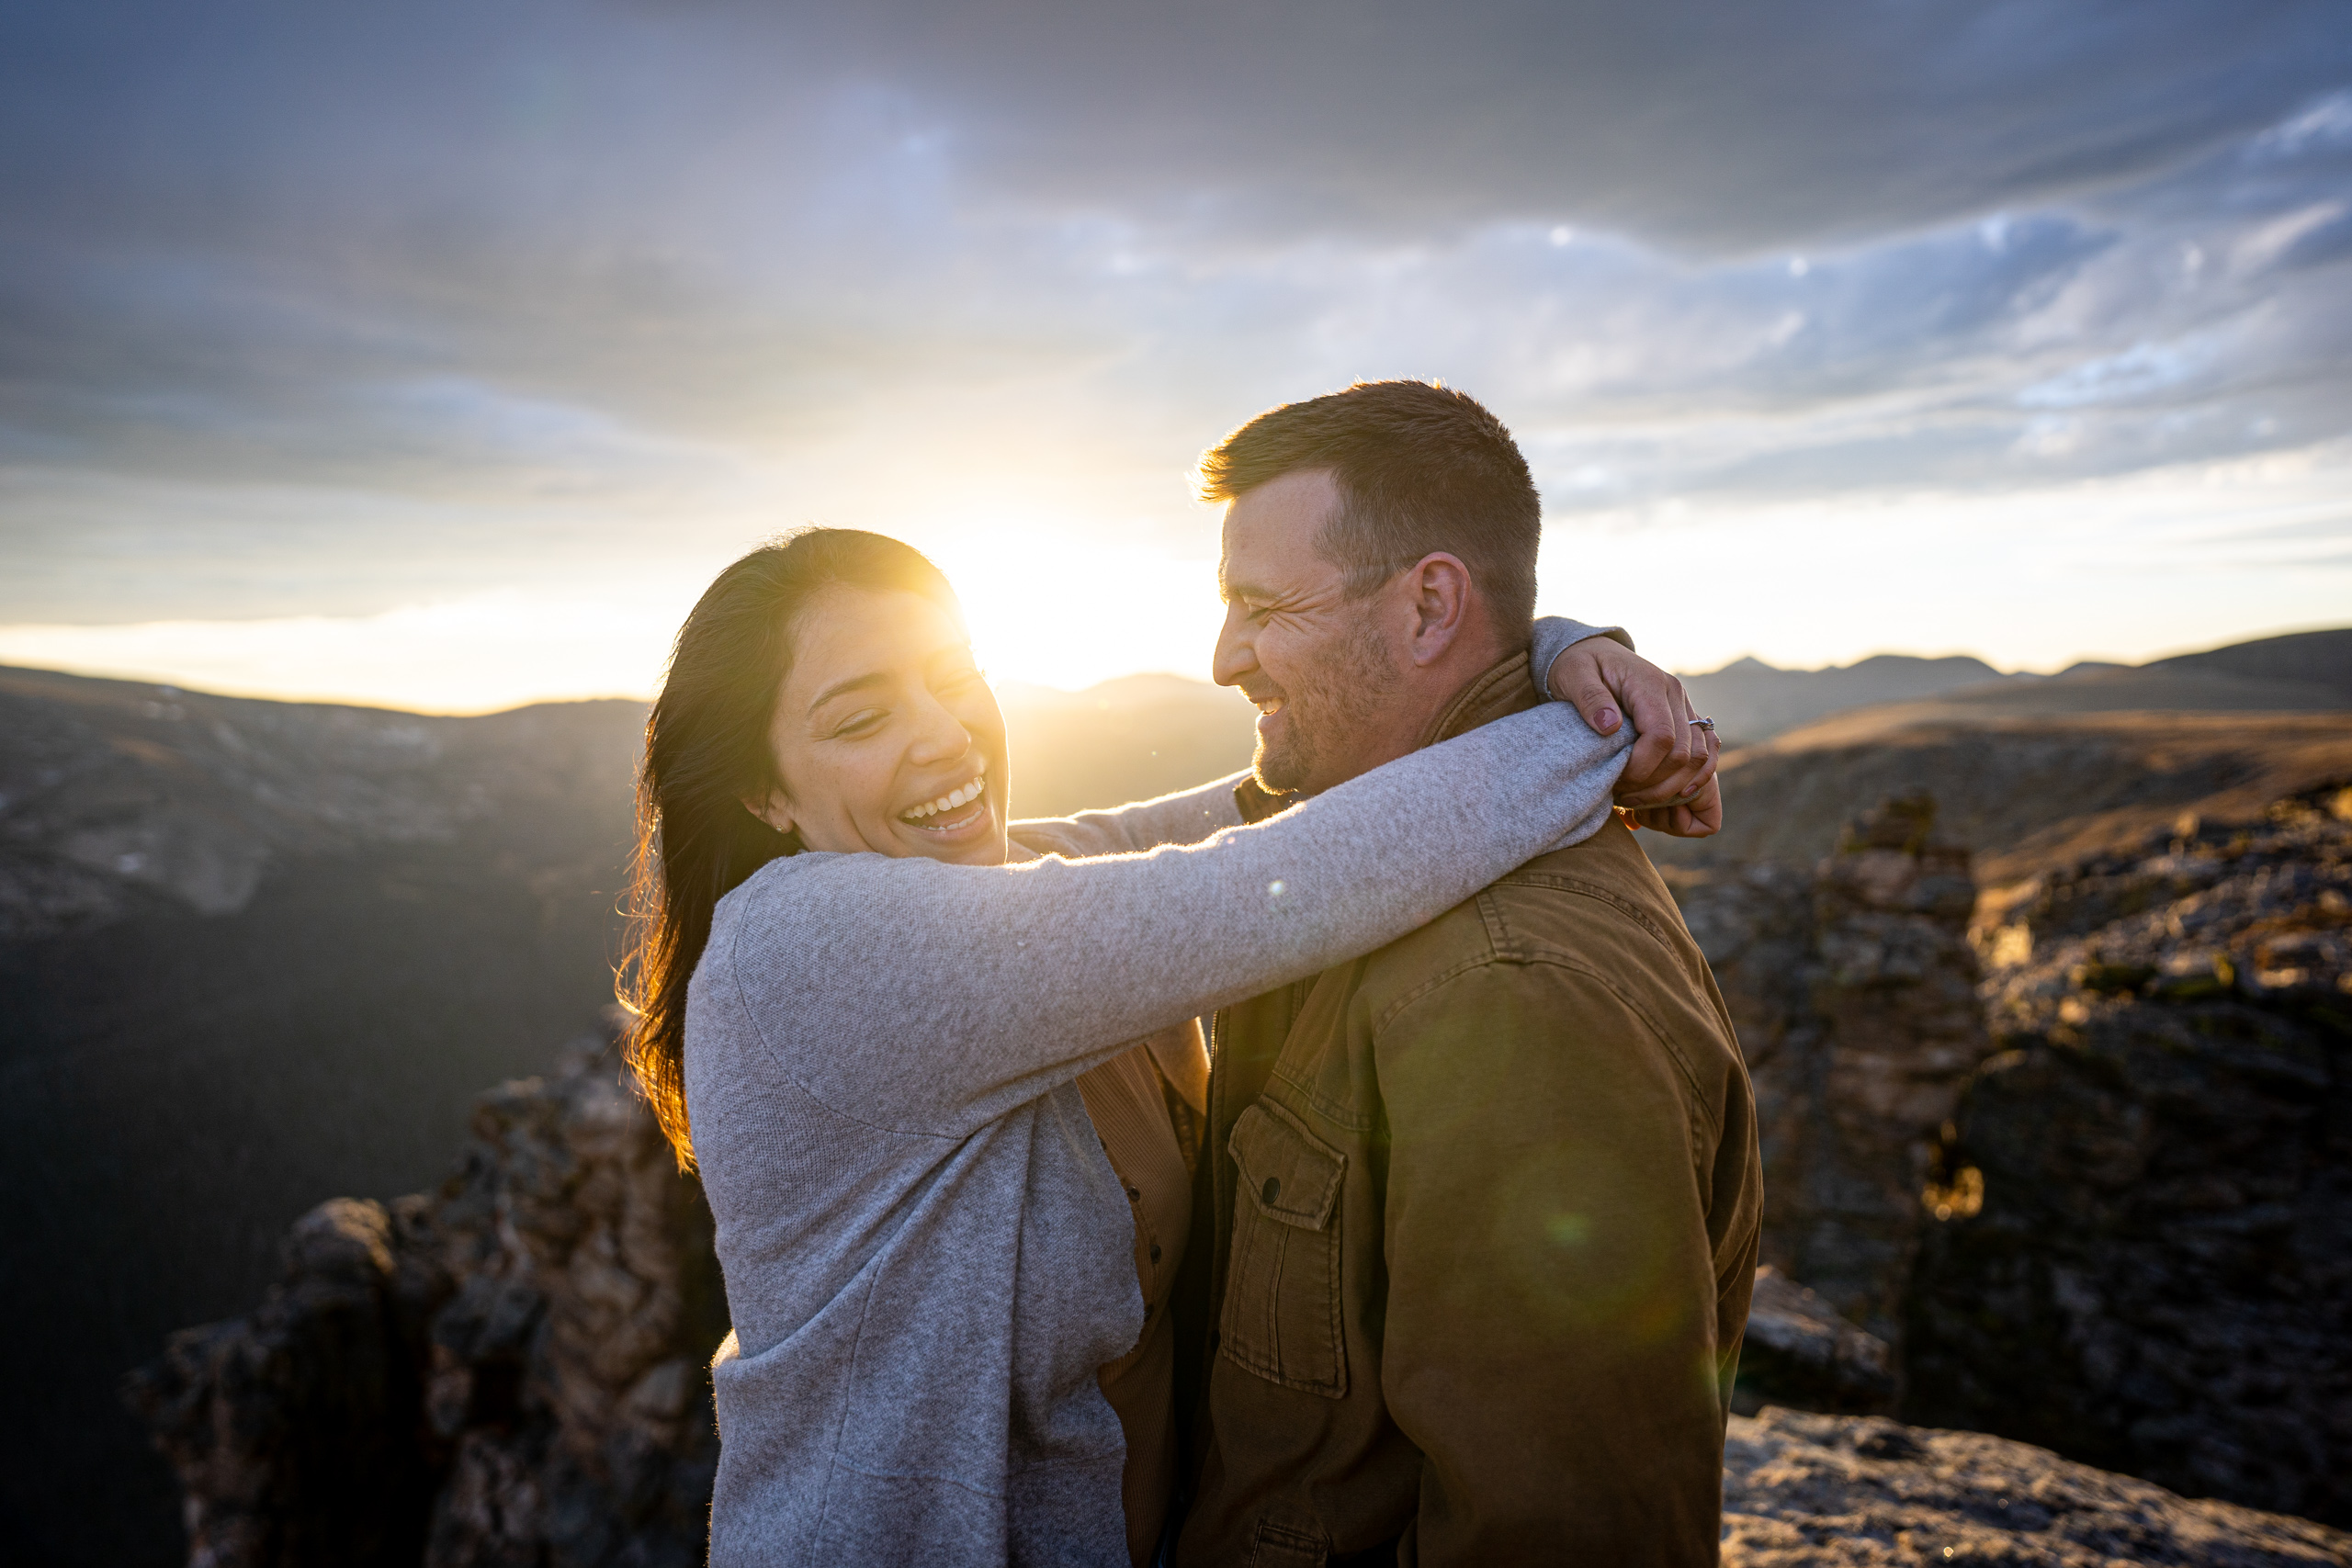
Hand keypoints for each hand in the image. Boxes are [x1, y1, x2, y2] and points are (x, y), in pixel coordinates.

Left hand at [1547, 637, 1721, 829]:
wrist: (1591, 650)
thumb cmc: (1577, 664)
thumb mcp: (1573, 674)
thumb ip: (1590, 697)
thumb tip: (1610, 726)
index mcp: (1650, 684)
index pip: (1662, 736)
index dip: (1642, 767)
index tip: (1616, 780)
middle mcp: (1675, 694)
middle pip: (1684, 753)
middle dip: (1654, 783)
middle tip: (1622, 795)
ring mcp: (1683, 706)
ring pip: (1699, 757)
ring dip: (1672, 786)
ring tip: (1636, 797)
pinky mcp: (1683, 718)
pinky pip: (1703, 753)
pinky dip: (1690, 778)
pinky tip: (1665, 794)